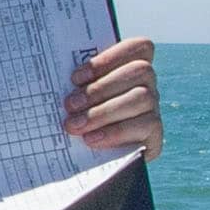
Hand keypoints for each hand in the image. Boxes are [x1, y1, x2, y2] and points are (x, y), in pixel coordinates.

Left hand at [61, 36, 162, 156]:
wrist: (90, 161)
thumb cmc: (77, 119)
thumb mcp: (74, 99)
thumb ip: (74, 85)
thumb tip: (55, 76)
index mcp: (129, 67)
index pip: (139, 47)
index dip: (109, 57)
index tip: (75, 77)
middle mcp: (147, 84)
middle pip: (140, 71)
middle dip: (100, 88)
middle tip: (69, 105)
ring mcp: (153, 108)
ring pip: (141, 97)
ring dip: (103, 111)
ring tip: (75, 125)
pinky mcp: (155, 133)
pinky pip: (145, 125)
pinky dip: (115, 132)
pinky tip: (91, 139)